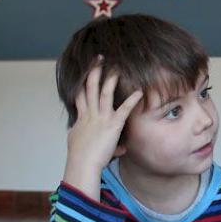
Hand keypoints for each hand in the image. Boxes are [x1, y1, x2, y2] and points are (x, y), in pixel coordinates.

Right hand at [62, 58, 141, 199]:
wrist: (82, 164)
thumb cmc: (81, 157)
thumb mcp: (82, 146)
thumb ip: (93, 140)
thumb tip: (110, 146)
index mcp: (82, 118)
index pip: (80, 95)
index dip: (82, 81)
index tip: (85, 71)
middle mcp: (90, 114)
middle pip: (90, 87)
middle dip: (94, 71)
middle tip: (99, 58)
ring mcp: (101, 118)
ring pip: (104, 93)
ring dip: (110, 79)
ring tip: (116, 67)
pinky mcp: (112, 125)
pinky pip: (124, 109)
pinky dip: (132, 100)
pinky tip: (139, 92)